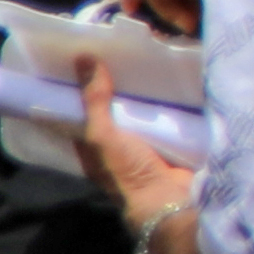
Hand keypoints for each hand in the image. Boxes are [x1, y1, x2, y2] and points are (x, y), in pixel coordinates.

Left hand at [76, 59, 197, 231]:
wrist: (169, 200)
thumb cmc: (127, 172)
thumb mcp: (102, 135)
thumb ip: (94, 101)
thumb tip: (84, 58)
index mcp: (93, 148)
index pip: (82, 114)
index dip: (81, 90)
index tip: (86, 60)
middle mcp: (117, 146)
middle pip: (114, 112)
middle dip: (117, 88)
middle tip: (120, 53)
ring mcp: (144, 146)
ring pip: (141, 114)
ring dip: (145, 95)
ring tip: (148, 59)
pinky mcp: (169, 144)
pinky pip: (166, 119)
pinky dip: (169, 103)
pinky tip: (172, 80)